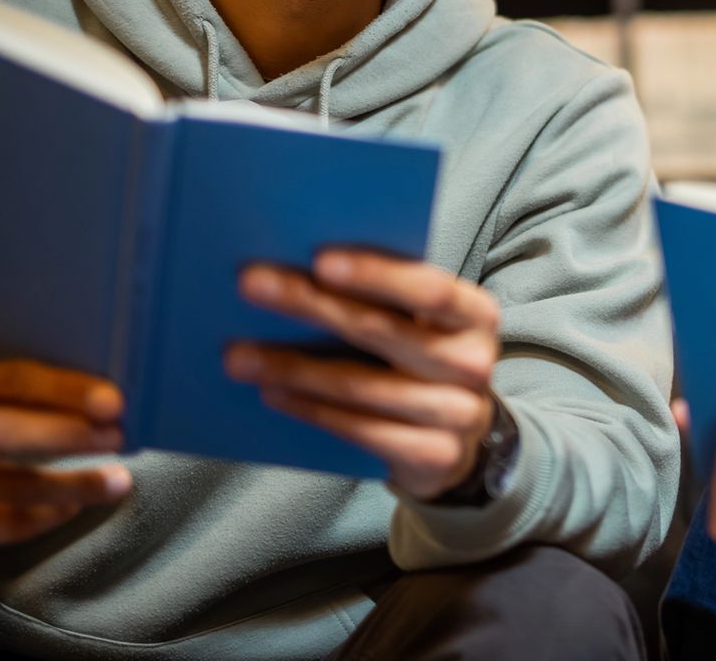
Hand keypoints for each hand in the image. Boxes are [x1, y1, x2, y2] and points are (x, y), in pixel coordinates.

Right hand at [0, 357, 132, 557]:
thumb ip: (11, 386)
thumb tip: (100, 393)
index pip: (5, 380)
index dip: (61, 391)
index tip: (113, 401)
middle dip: (67, 435)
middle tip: (119, 435)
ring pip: (6, 488)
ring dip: (71, 486)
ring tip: (117, 481)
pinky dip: (44, 517)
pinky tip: (74, 506)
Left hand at [226, 250, 499, 500]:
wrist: (459, 443)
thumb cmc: (426, 363)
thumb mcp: (425, 325)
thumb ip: (388, 298)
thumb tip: (304, 265)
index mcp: (476, 316)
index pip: (430, 289)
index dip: (376, 273)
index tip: (318, 259)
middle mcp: (475, 362)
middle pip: (383, 331)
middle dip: (311, 304)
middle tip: (252, 286)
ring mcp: (459, 414)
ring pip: (361, 386)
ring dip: (293, 367)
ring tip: (240, 354)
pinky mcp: (435, 456)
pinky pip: (360, 430)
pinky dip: (311, 409)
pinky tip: (273, 392)